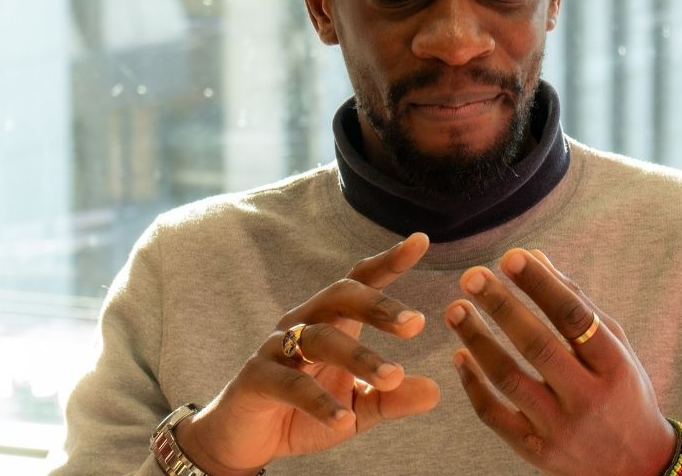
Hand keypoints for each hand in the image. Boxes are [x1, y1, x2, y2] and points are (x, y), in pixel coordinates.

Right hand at [174, 233, 440, 475]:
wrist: (246, 439)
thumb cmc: (304, 412)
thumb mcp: (357, 409)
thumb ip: (392, 398)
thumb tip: (436, 390)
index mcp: (332, 322)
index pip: (361, 282)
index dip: (388, 261)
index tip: (420, 241)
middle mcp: (304, 324)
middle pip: (341, 296)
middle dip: (379, 307)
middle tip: (416, 324)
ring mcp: (277, 348)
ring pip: (320, 339)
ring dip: (360, 357)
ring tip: (393, 377)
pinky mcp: (256, 378)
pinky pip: (291, 384)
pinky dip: (320, 402)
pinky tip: (345, 420)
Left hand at [446, 248, 676, 475]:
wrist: (636, 463)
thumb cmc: (622, 389)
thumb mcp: (615, 346)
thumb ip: (577, 303)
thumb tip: (535, 256)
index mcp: (614, 366)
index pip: (574, 318)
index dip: (541, 285)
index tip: (511, 257)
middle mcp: (587, 398)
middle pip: (537, 346)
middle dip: (501, 307)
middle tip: (471, 276)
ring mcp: (559, 428)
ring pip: (508, 379)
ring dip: (477, 340)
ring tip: (455, 309)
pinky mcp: (535, 451)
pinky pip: (494, 415)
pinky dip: (472, 385)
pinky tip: (459, 357)